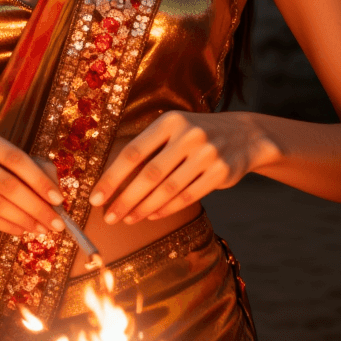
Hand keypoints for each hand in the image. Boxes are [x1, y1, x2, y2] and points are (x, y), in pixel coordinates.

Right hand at [0, 124, 65, 236]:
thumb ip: (23, 165)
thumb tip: (55, 184)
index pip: (15, 158)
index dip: (39, 179)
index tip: (59, 199)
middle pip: (7, 183)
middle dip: (36, 206)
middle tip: (56, 223)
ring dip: (22, 219)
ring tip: (41, 230)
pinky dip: (3, 225)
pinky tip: (19, 230)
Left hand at [89, 111, 278, 225]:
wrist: (244, 135)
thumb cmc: (195, 135)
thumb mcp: (174, 129)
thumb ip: (149, 148)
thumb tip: (113, 180)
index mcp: (170, 121)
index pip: (133, 152)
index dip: (112, 177)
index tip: (95, 198)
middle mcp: (188, 135)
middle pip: (149, 174)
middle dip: (125, 199)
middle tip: (109, 217)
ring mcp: (207, 153)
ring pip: (168, 189)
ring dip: (144, 208)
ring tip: (128, 219)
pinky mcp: (221, 172)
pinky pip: (188, 196)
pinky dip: (167, 209)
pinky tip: (152, 215)